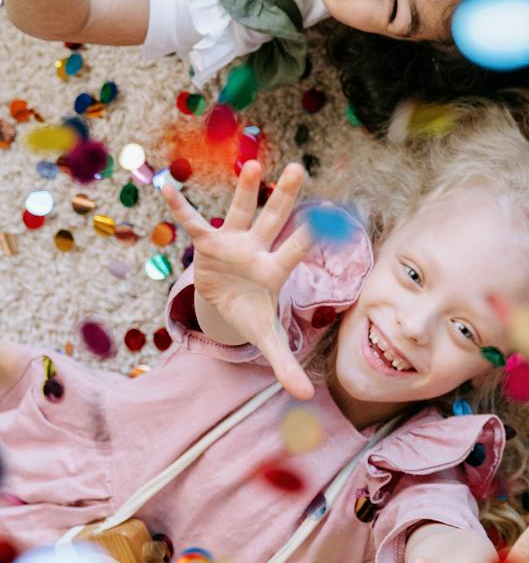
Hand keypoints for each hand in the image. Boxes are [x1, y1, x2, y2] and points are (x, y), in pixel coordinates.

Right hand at [159, 159, 316, 398]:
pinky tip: (168, 185)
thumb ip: (285, 365)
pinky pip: (194, 222)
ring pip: (241, 212)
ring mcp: (234, 242)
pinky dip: (181, 207)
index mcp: (274, 271)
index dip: (305, 240)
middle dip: (285, 196)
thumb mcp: (266, 339)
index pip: (292, 254)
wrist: (226, 301)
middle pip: (274, 220)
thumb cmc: (251, 311)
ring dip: (246, 189)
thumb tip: (307, 399)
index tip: (325, 221)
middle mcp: (258, 249)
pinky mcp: (208, 242)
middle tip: (300, 169)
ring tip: (254, 163)